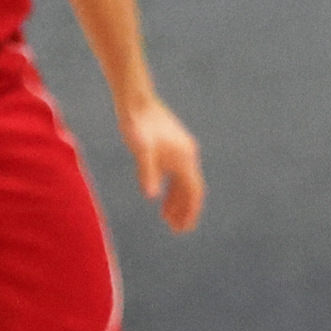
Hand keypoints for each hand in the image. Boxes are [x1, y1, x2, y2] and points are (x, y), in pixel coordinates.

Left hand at [121, 94, 204, 231]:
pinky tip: (160, 194)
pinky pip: (176, 172)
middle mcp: (187, 155)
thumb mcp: (141, 151)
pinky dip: (171, 186)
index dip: (191, 211)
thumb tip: (150, 195)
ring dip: (177, 200)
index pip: (193, 192)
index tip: (185, 229)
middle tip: (176, 229)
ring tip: (166, 218)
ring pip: (183, 181)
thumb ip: (147, 173)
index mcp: (184, 159)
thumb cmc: (138, 126)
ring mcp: (180, 150)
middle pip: (190, 189)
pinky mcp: (172, 146)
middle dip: (185, 210)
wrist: (136, 101)